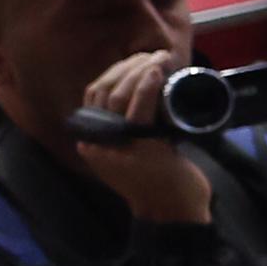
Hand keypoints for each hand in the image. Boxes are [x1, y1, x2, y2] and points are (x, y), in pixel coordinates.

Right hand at [70, 53, 213, 223]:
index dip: (112, 73)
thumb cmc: (161, 178)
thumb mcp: (136, 150)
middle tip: (150, 54)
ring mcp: (116, 146)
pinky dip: (146, 86)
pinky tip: (155, 71)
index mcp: (93, 142)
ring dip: (138, 70)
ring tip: (157, 57)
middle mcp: (97, 143)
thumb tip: (145, 94)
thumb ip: (131, 129)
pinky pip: (138, 109)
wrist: (173, 210)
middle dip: (126, 67)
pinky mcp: (141, 147)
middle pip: (103, 92)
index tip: (134, 60)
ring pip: (118, 96)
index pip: (93, 96)